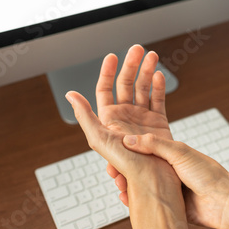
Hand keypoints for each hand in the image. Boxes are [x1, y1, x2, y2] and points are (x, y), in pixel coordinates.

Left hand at [66, 45, 176, 198]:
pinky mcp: (158, 123)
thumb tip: (70, 95)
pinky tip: (158, 75)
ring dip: (146, 70)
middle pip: (126, 83)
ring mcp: (142, 118)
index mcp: (109, 118)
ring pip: (143, 88)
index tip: (113, 55)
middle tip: (137, 49)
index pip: (106, 88)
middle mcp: (125, 116)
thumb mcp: (98, 139)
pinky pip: (158, 100)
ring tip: (152, 56)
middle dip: (131, 64)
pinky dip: (159, 86)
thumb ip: (85, 115)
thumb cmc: (125, 163)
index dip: (108, 70)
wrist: (152, 179)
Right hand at [120, 133, 228, 228]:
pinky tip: (127, 198)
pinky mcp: (166, 202)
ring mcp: (165, 186)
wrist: (224, 202)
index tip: (114, 150)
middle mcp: (166, 168)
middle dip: (123, 168)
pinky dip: (134, 200)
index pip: (143, 148)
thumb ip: (154, 145)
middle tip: (113, 171)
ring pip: (140, 184)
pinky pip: (145, 200)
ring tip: (119, 184)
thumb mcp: (179, 152)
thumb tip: (129, 139)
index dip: (128, 149)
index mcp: (170, 153)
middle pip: (138, 167)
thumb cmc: (208, 174)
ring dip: (127, 184)